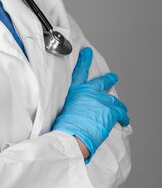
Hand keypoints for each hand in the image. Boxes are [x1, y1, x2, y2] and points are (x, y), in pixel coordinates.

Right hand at [51, 46, 129, 163]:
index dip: (84, 61)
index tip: (87, 52)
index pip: (80, 72)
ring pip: (115, 101)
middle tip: (113, 77)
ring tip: (121, 110)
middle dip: (109, 79)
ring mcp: (102, 100)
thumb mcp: (64, 109)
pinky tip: (124, 121)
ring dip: (118, 106)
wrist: (73, 135)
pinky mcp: (111, 111)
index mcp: (76, 91)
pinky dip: (124, 118)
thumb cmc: (66, 126)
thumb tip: (80, 111)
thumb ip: (75, 105)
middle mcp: (90, 92)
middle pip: (102, 82)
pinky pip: (122, 113)